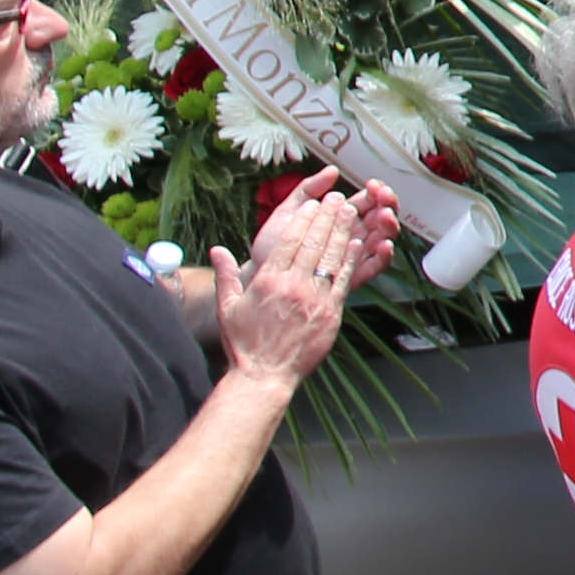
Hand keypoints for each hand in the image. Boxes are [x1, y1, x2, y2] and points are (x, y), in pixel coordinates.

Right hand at [224, 171, 375, 383]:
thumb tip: (217, 249)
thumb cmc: (244, 343)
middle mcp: (292, 286)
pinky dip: (351, 260)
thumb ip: (225, 275)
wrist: (264, 375)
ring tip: (350, 211)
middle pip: (314, 244)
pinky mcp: (331, 312)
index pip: (289, 242)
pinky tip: (358, 243)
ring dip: (343, 231)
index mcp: (268, 282)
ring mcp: (314, 299)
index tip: (312, 205)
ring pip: (332, 257)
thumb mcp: (228, 308)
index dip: (303, 221)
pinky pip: (344, 280)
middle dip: (327, 218)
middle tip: (337, 199)